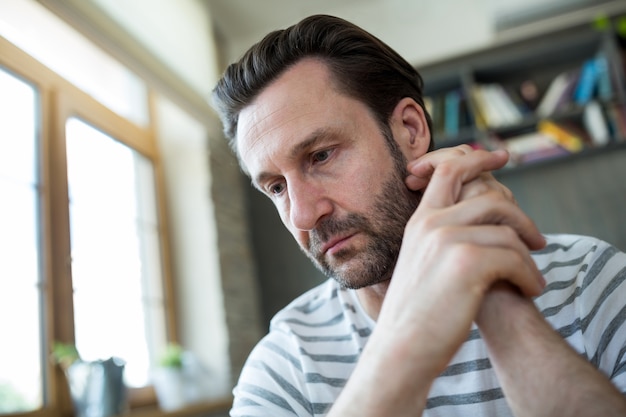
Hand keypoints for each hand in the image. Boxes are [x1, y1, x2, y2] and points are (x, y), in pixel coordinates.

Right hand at [373, 145, 545, 378]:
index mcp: (420, 222)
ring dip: (528, 257)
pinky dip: (530, 275)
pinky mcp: (467, 261)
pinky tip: (529, 289)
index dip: (476, 158)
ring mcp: (447, 239)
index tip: (499, 156)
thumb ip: (444, 238)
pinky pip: (515, 257)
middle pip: (491, 196)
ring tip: (532, 278)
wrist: (403, 348)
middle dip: (522, 216)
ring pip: (508, 231)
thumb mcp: (424, 264)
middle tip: (538, 241)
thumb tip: (483, 224)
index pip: (449, 169)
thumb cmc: (417, 313)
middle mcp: (431, 223)